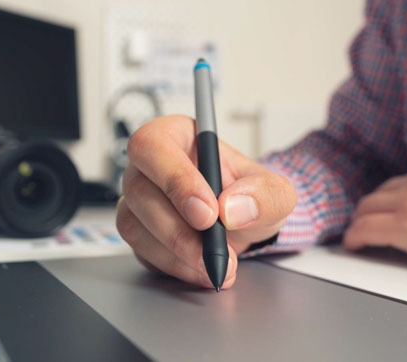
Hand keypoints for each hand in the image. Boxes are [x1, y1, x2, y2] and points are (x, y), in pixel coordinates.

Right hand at [116, 115, 296, 288]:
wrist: (244, 225)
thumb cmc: (248, 195)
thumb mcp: (273, 190)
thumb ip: (263, 193)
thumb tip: (233, 208)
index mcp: (175, 136)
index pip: (153, 146)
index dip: (176, 180)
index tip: (208, 213)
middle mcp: (148, 166)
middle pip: (139, 190)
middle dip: (178, 229)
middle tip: (214, 250)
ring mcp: (137, 201)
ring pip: (134, 224)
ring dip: (176, 252)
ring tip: (216, 265)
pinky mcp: (137, 233)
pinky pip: (141, 251)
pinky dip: (174, 266)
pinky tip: (201, 269)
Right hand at [343, 161, 406, 279]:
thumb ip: (406, 243)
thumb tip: (394, 240)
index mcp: (406, 224)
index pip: (362, 228)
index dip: (352, 239)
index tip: (352, 243)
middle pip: (368, 204)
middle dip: (361, 219)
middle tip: (362, 229)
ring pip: (387, 187)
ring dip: (381, 201)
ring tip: (385, 212)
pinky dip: (406, 188)